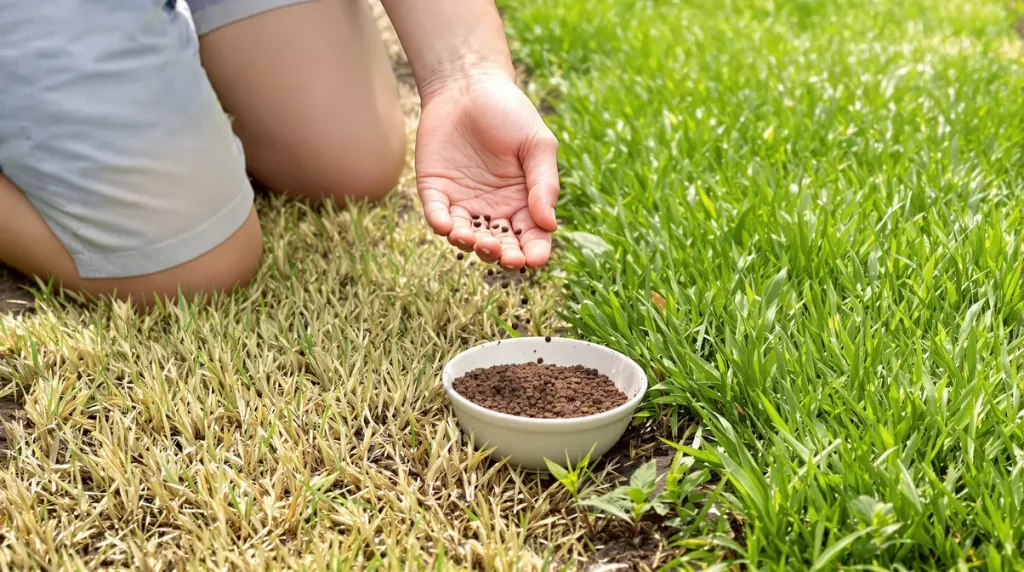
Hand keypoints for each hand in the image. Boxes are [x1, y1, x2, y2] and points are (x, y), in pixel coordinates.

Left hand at [415, 72, 559, 268]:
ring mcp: (463, 202)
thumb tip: (550, 224)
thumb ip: (544, 183)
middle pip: (500, 245)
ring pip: (467, 237)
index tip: (534, 259)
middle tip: (502, 253)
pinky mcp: (435, 191)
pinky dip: (441, 224)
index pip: (532, 237)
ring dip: (470, 244)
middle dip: (502, 255)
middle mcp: (493, 209)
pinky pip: (437, 215)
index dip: (534, 252)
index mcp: (524, 201)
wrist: (468, 84)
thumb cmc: (509, 112)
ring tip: (474, 239)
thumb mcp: (537, 145)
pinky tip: (447, 226)